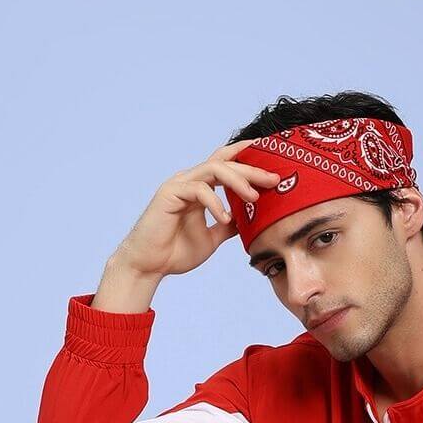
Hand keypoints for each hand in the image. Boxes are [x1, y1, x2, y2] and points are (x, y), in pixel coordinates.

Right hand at [112, 139, 281, 281]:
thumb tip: (249, 220)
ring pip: (214, 169)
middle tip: (274, 178)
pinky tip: (225, 218)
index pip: (226, 162)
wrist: (148, 266)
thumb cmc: (175, 253)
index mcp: (200, 187)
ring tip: (254, 196)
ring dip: (238, 180)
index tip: (272, 159)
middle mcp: (190, 180)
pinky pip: (199, 190)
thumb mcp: (212, 238)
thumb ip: (228, 225)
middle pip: (225, 162)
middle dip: (252, 168)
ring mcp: (179, 184)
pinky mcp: (169, 194)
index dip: (247, 155)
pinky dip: (215, 203)